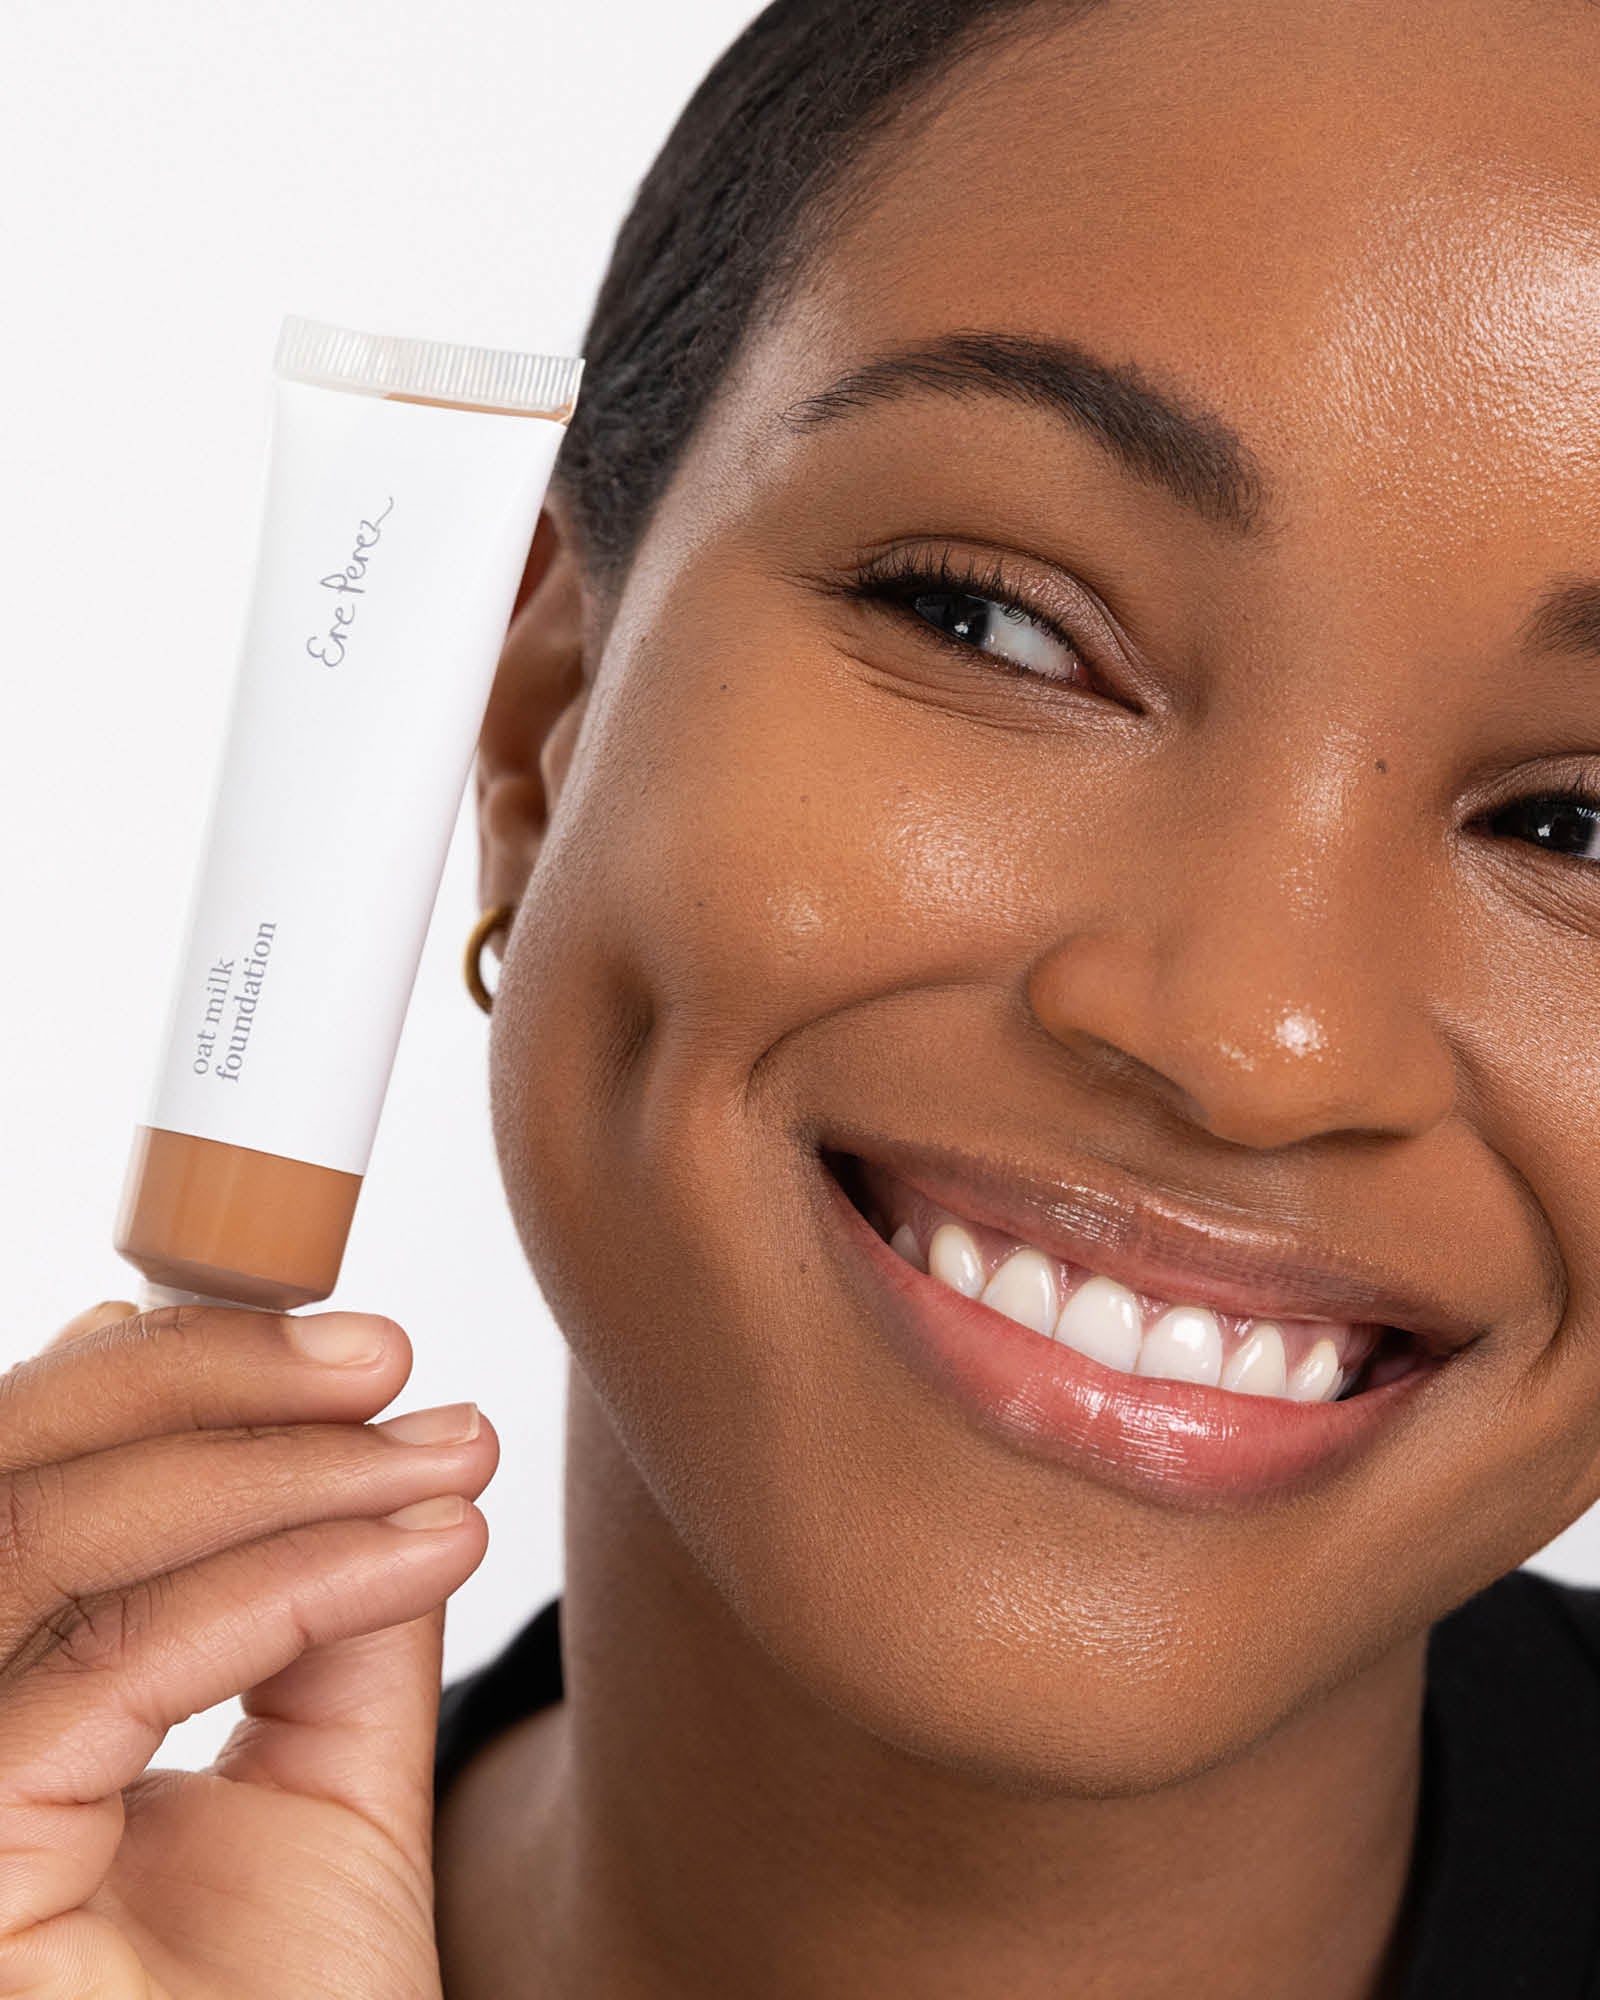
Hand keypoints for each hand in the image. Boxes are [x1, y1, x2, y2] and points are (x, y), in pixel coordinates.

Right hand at [0, 1297, 498, 1997]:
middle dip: (206, 1386)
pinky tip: (425, 1550)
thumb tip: (362, 1433)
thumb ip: (328, 1615)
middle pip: (11, 1484)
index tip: (354, 1350)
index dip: (173, 1382)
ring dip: (268, 1470)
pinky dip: (283, 1584)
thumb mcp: (331, 1780)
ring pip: (44, 1546)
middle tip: (388, 1360)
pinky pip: (109, 1672)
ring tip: (439, 1452)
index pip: (34, 1488)